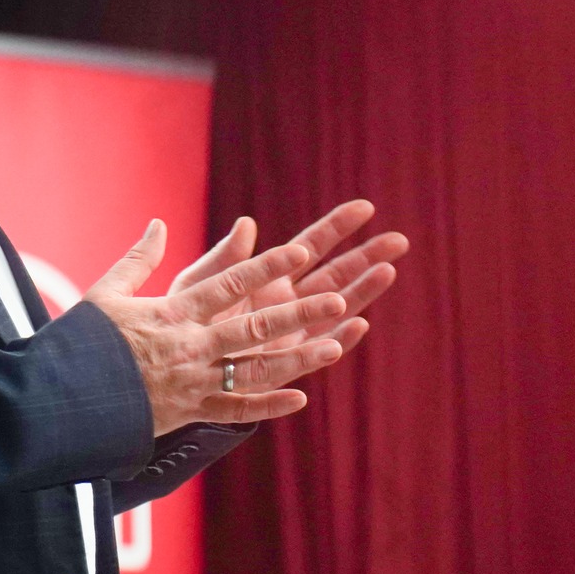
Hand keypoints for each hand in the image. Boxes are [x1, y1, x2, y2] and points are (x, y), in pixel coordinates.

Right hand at [85, 221, 348, 435]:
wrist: (64, 401)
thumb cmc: (83, 343)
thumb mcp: (106, 293)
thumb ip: (139, 259)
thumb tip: (159, 224)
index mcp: (174, 313)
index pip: (229, 283)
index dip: (266, 266)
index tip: (299, 251)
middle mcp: (191, 346)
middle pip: (254, 326)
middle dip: (298, 311)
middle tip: (337, 298)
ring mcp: (194, 382)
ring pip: (256, 369)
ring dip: (297, 358)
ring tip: (334, 346)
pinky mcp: (189, 412)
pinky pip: (235, 410)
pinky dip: (268, 405)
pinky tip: (300, 398)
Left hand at [170, 201, 405, 359]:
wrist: (175, 366)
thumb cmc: (184, 319)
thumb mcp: (199, 284)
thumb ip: (224, 259)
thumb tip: (246, 224)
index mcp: (270, 276)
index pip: (311, 246)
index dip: (338, 227)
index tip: (366, 207)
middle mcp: (289, 302)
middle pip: (336, 275)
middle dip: (367, 257)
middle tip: (399, 241)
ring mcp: (292, 332)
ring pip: (336, 309)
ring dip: (363, 292)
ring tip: (388, 271)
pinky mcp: (287, 363)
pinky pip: (317, 350)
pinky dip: (338, 337)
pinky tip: (359, 323)